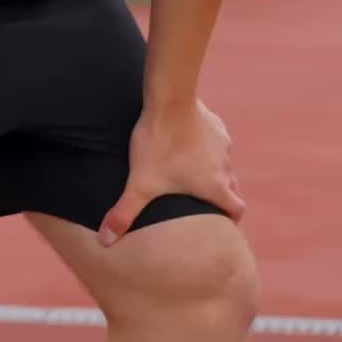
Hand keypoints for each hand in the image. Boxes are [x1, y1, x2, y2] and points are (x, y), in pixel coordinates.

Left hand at [98, 99, 243, 245]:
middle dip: (221, 195)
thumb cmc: (158, 145)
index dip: (230, 218)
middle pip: (232, 187)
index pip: (237, 210)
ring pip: (224, 163)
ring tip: (191, 171)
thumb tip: (104, 242)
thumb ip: (124, 214)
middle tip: (201, 200)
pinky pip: (216, 141)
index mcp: (215, 185)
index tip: (219, 221)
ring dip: (213, 169)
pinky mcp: (216, 124)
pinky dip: (207, 147)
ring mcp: (223, 143)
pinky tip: (188, 143)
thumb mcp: (139, 184)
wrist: (169, 100)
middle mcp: (225, 166)